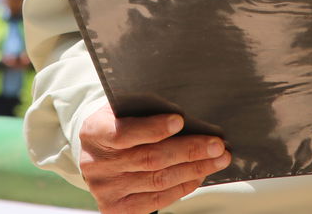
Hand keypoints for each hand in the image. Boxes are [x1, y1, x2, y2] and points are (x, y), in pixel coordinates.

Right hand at [79, 106, 230, 213]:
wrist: (97, 153)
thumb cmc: (118, 123)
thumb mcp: (122, 107)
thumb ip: (144, 108)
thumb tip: (185, 113)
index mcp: (94, 133)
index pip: (123, 133)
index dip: (153, 128)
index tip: (180, 120)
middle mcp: (96, 165)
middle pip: (149, 159)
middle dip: (189, 151)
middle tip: (216, 144)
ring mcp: (106, 190)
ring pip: (158, 180)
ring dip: (193, 169)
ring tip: (217, 159)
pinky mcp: (117, 208)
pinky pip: (157, 199)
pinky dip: (183, 186)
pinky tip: (199, 174)